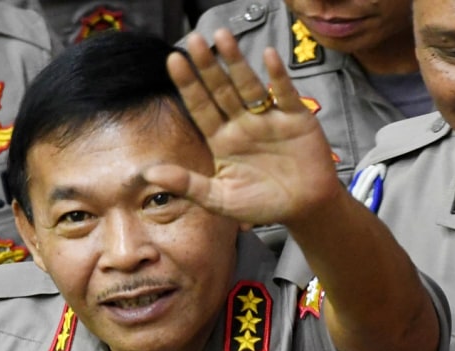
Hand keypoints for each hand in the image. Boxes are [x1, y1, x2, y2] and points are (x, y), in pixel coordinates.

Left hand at [143, 28, 339, 226]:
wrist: (303, 208)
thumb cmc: (261, 205)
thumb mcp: (220, 199)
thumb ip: (188, 185)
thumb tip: (151, 173)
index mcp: (222, 141)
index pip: (200, 108)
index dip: (188, 85)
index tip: (173, 61)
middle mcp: (242, 124)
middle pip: (221, 90)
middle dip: (207, 66)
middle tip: (193, 40)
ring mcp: (268, 117)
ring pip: (248, 85)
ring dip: (236, 62)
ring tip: (222, 37)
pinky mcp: (295, 117)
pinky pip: (284, 92)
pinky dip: (277, 76)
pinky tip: (267, 57)